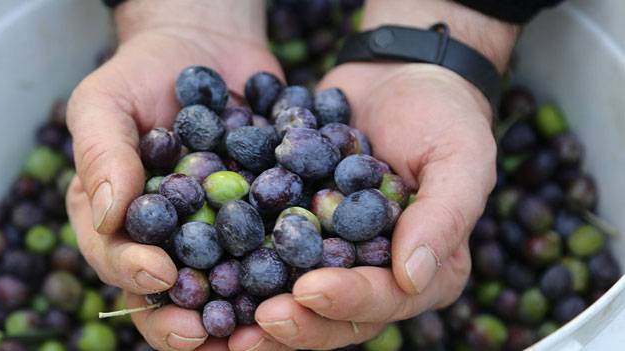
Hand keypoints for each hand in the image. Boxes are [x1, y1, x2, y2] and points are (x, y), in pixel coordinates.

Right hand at [66, 1, 287, 349]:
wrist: (205, 49)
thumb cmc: (142, 74)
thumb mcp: (106, 102)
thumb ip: (101, 152)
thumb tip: (108, 214)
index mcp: (116, 222)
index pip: (116, 260)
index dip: (132, 274)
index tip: (159, 275)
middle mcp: (164, 240)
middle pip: (168, 295)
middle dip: (183, 320)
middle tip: (205, 332)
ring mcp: (215, 236)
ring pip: (224, 287)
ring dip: (238, 312)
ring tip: (260, 324)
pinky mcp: (260, 221)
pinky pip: (273, 250)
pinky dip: (288, 268)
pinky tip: (307, 277)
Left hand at [252, 1, 516, 348]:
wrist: (394, 76)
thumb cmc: (442, 115)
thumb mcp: (460, 159)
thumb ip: (442, 218)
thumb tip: (412, 278)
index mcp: (424, 270)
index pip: (386, 298)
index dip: (348, 301)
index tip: (308, 290)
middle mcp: (376, 272)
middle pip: (336, 315)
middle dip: (298, 322)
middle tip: (257, 323)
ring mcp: (334, 254)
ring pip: (297, 298)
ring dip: (261, 312)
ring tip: (225, 323)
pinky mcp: (298, 229)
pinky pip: (269, 254)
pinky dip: (240, 265)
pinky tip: (207, 271)